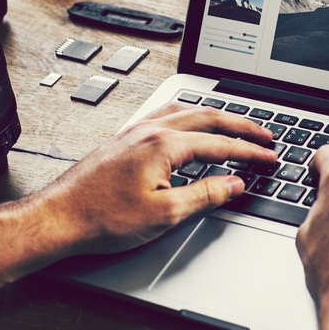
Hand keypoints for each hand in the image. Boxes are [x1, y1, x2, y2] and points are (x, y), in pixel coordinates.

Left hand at [39, 103, 277, 254]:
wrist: (59, 218)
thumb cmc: (102, 218)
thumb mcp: (165, 214)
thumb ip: (205, 195)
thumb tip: (233, 184)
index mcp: (164, 145)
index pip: (220, 144)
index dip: (249, 151)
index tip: (269, 157)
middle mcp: (150, 131)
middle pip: (207, 117)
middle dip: (241, 125)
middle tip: (264, 136)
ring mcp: (135, 132)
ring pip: (185, 111)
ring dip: (215, 116)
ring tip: (234, 124)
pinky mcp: (124, 140)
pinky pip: (164, 115)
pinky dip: (188, 116)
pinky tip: (188, 123)